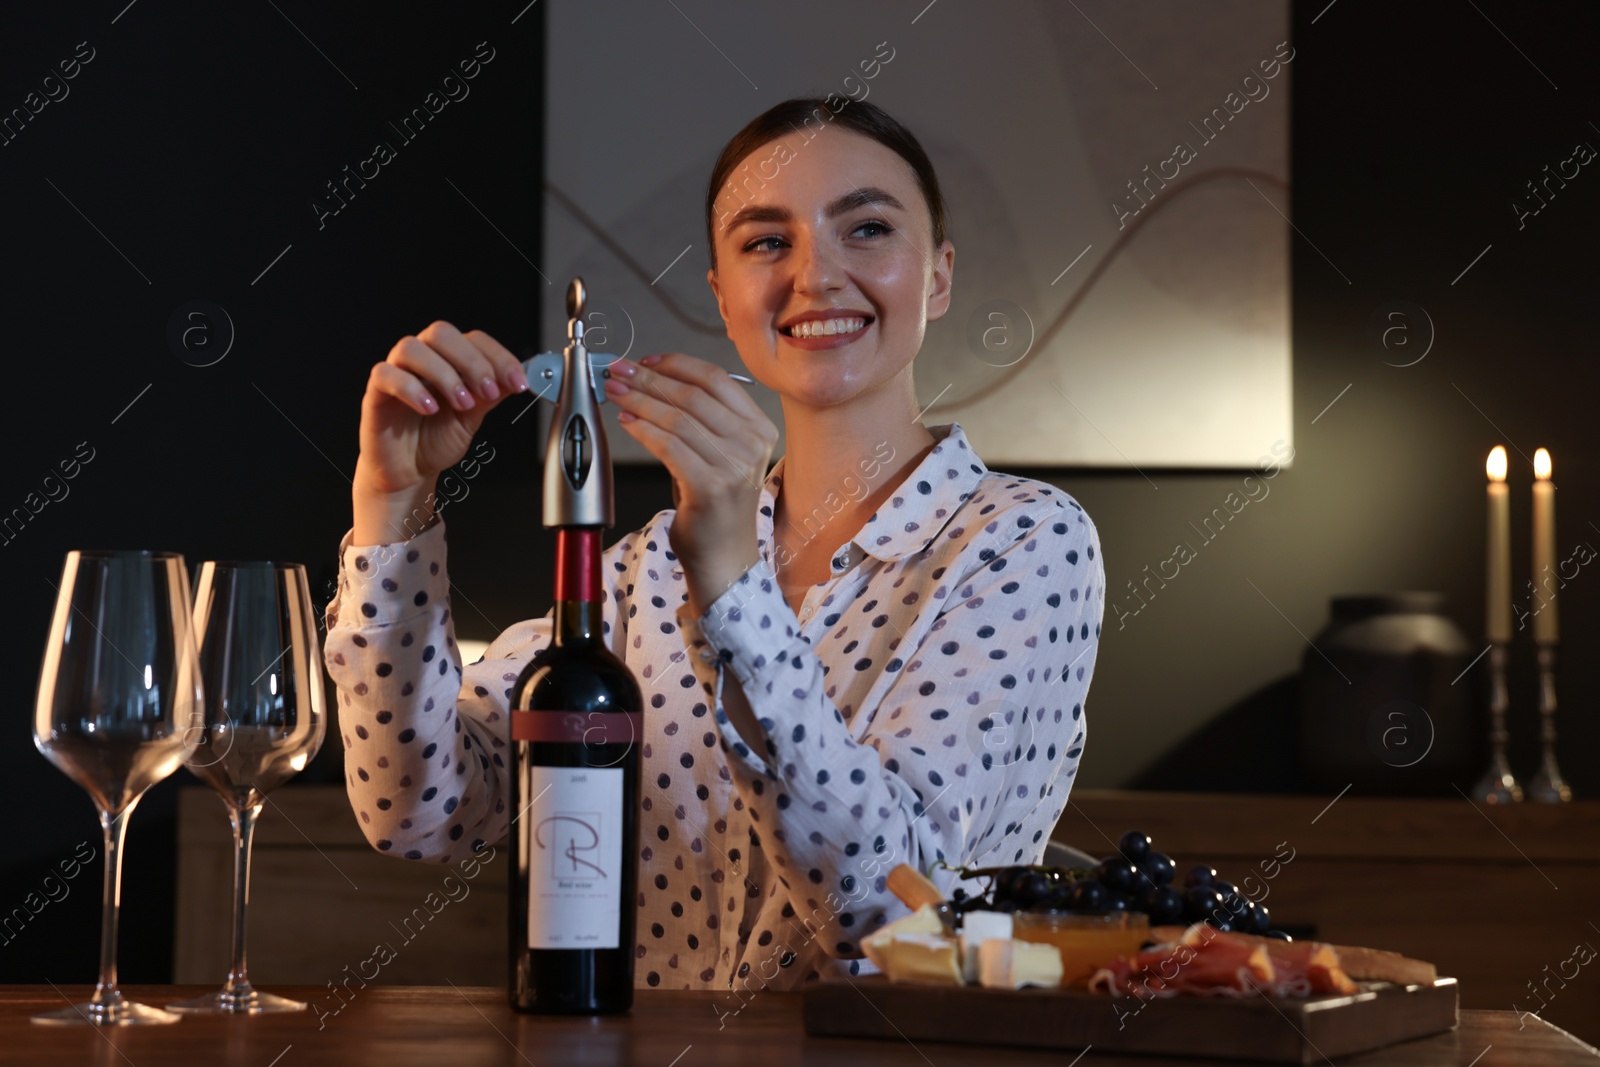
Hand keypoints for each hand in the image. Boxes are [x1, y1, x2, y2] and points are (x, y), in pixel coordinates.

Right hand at [353, 321, 527, 543]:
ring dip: (444, 374)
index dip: (498, 356)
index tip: (517, 382)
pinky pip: (386, 374)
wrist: (408, 471)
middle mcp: (422, 359)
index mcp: (448, 359)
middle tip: (487, 392)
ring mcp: (397, 371)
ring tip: (462, 404)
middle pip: (441, 333)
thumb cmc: (435, 440)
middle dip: (472, 362)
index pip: (474, 339)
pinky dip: (411, 388)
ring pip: (412, 348)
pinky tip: (430, 408)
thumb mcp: (472, 418)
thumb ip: (488, 396)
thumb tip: (514, 379)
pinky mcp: (376, 392)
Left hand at [603, 352, 777, 615]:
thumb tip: (652, 381)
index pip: (717, 379)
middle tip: (619, 371)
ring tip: (616, 392)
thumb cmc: (715, 507)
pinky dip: (643, 428)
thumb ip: (699, 419)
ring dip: (640, 400)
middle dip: (649, 379)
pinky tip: (626, 420)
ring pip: (678, 417)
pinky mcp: (711, 486)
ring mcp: (735, 466)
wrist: (724, 559)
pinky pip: (669, 445)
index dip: (677, 364)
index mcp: (760, 428)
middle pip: (693, 395)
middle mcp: (753, 444)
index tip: (646, 360)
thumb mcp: (718, 454)